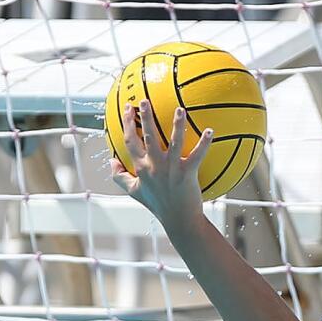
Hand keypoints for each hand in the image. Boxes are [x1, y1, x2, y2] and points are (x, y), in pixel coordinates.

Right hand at [110, 101, 212, 223]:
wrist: (179, 220)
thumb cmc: (158, 204)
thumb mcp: (134, 191)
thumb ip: (120, 176)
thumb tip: (111, 161)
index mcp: (141, 168)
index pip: (130, 141)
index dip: (127, 123)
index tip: (127, 108)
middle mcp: (154, 166)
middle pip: (148, 137)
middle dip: (144, 117)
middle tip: (144, 100)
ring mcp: (171, 169)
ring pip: (174, 142)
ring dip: (177, 124)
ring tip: (179, 109)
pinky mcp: (188, 174)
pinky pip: (198, 155)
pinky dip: (205, 143)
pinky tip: (210, 131)